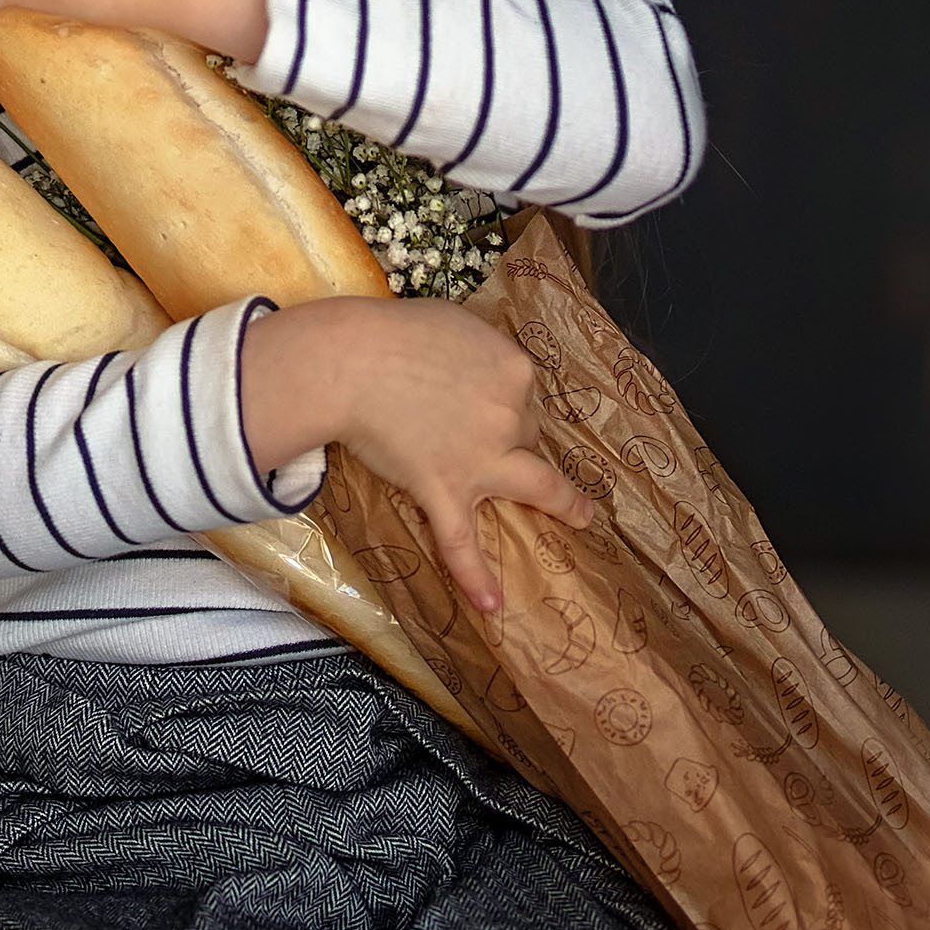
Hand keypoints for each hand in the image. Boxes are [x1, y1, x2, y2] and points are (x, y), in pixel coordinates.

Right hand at [240, 295, 592, 611]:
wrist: (349, 364)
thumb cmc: (391, 334)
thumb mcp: (452, 324)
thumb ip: (476, 350)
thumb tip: (473, 368)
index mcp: (514, 370)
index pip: (522, 393)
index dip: (501, 398)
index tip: (475, 396)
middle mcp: (510, 416)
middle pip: (527, 433)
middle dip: (510, 437)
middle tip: (470, 430)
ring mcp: (481, 460)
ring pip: (534, 484)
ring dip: (563, 502)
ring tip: (580, 517)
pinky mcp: (445, 491)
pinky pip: (462, 541)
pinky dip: (475, 576)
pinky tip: (492, 606)